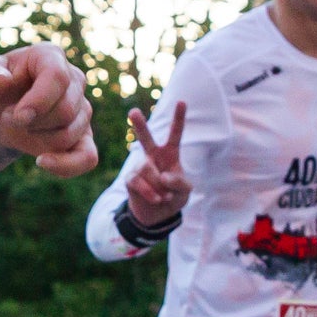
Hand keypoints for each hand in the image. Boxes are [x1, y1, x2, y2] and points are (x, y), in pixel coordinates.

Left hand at [0, 44, 96, 176]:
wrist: (2, 108)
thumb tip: (0, 82)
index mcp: (51, 57)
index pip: (57, 77)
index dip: (39, 100)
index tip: (16, 117)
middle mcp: (74, 80)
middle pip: (64, 110)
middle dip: (31, 122)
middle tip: (8, 117)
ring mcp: (82, 108)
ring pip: (69, 134)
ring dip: (38, 139)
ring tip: (21, 128)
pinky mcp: (83, 136)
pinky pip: (88, 157)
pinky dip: (67, 165)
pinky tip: (42, 162)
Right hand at [122, 102, 189, 225]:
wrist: (158, 214)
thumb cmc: (174, 196)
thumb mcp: (186, 190)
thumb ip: (179, 182)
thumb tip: (162, 176)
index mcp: (170, 154)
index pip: (175, 134)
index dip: (178, 118)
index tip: (182, 101)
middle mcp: (153, 156)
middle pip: (145, 138)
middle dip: (139, 125)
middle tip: (132, 112)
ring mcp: (140, 167)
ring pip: (146, 168)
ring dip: (158, 185)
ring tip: (164, 196)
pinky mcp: (131, 179)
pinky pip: (138, 182)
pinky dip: (151, 193)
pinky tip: (157, 199)